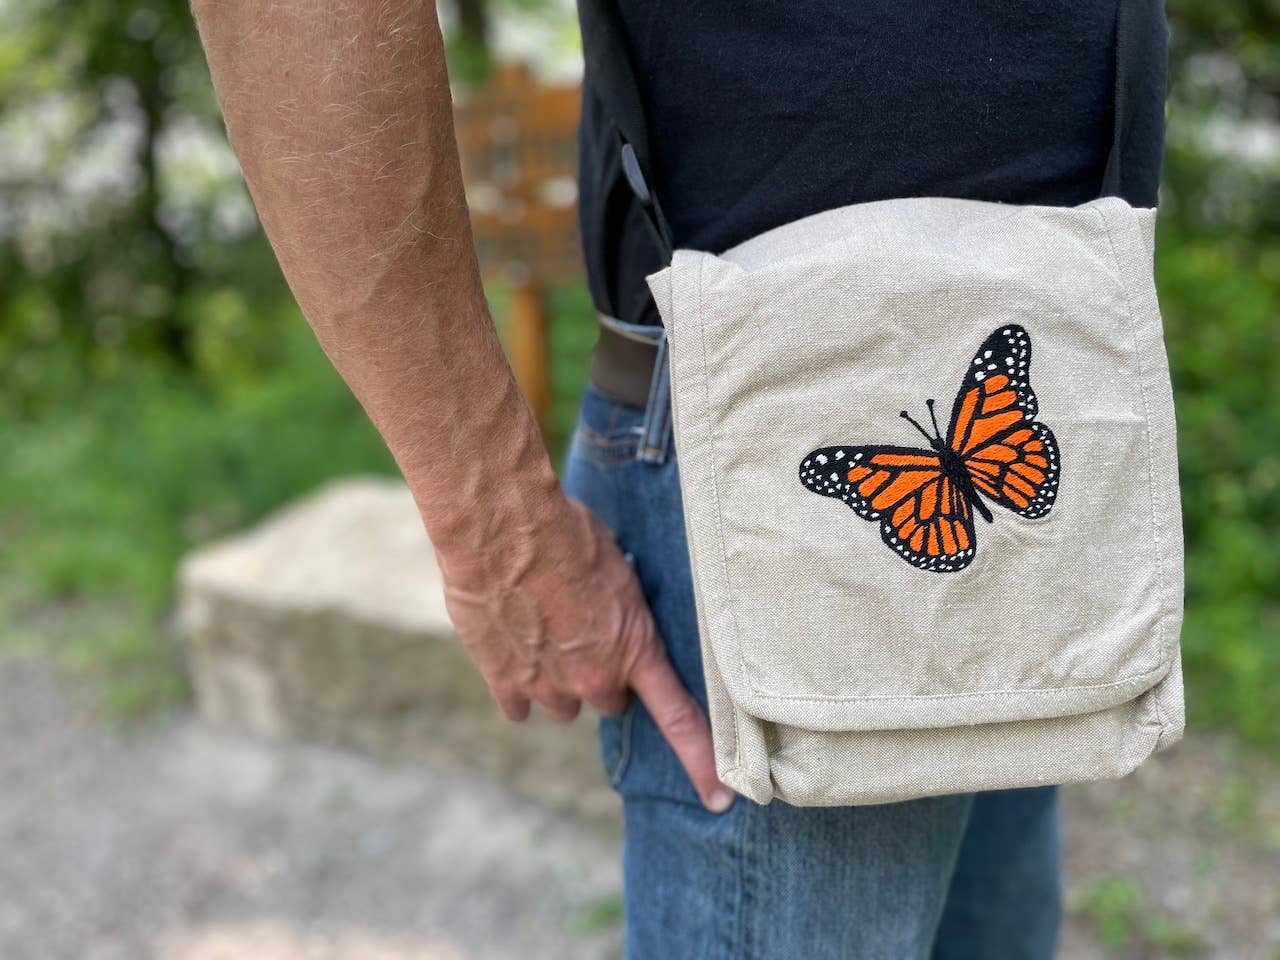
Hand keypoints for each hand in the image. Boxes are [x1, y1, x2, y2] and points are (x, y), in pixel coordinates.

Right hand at [437, 495, 733, 812]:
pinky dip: (517, 684)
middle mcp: (594, 679)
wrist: (504, 526)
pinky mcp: (503, 680)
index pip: (679, 720)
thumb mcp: (620, 571)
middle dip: (602, 677)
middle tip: (586, 633)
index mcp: (634, 651)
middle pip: (609, 701)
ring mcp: (546, 685)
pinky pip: (518, 706)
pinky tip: (513, 646)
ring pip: (562, 704)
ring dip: (558, 680)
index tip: (718, 800)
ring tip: (545, 630)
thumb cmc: (569, 533)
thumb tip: (618, 618)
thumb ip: (623, 615)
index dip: (701, 761)